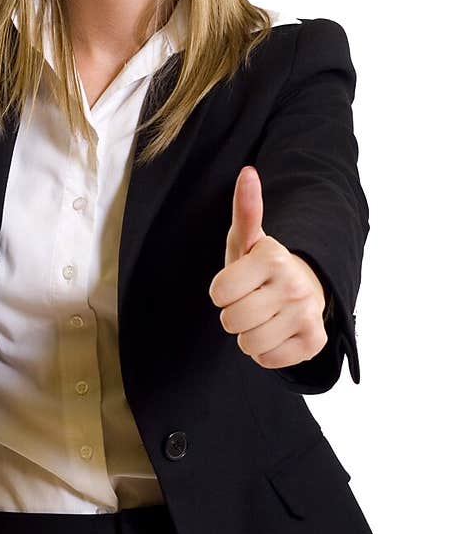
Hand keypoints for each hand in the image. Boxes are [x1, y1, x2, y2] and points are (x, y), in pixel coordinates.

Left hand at [208, 165, 329, 369]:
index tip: (238, 283)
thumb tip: (248, 172)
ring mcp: (308, 314)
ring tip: (262, 317)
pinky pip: (269, 360)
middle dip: (233, 315)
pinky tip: (277, 332)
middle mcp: (295, 284)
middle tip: (250, 302)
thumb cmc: (263, 267)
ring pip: (249, 344)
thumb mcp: (248, 240)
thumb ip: (246, 209)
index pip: (218, 294)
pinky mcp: (316, 341)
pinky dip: (267, 352)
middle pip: (231, 321)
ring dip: (249, 335)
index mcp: (273, 257)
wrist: (305, 290)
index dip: (222, 292)